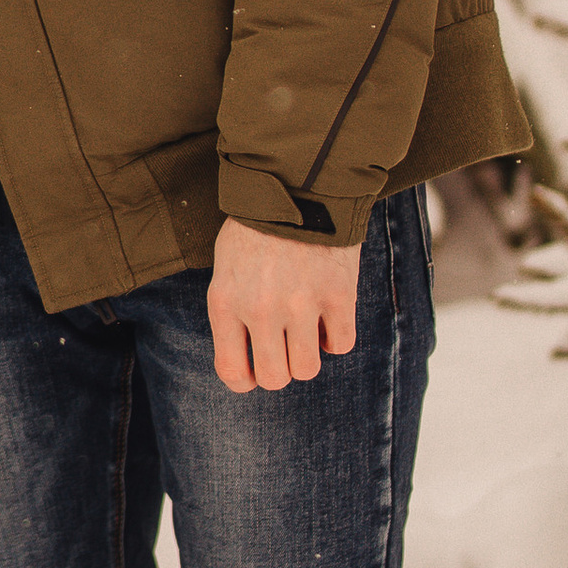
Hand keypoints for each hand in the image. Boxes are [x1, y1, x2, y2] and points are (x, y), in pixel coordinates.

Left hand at [205, 218, 361, 391]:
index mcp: (226, 301)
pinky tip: (328, 317)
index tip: (252, 374)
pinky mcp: (338, 295)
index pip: (232, 371)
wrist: (296, 185)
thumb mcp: (225, 268)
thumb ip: (233, 310)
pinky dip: (336, 337)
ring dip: (307, 357)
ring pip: (307, 369)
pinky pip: (341, 344)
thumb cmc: (255, 229)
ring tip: (305, 332)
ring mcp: (301, 303)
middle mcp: (261, 308)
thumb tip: (246, 357)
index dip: (244, 381)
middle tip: (283, 350)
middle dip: (279, 371)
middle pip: (274, 378)